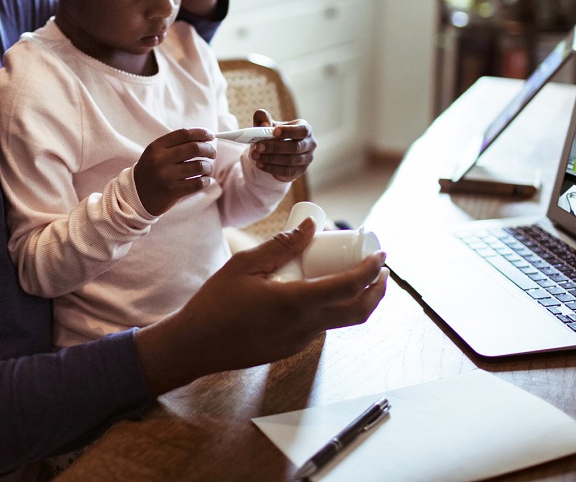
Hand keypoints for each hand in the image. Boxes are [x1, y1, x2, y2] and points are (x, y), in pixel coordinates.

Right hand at [134, 128, 215, 215]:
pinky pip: (198, 183)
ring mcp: (166, 176)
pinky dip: (206, 180)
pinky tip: (204, 180)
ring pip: (199, 166)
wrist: (136, 195)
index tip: (211, 136)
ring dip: (208, 167)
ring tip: (207, 169)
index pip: (184, 134)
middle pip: (194, 148)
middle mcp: (160, 160)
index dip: (201, 133)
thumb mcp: (156, 153)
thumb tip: (205, 138)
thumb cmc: (152, 171)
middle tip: (213, 153)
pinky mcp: (172, 191)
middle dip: (209, 149)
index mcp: (156, 147)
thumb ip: (176, 145)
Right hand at [134, 218, 386, 393]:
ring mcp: (299, 342)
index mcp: (296, 302)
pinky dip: (329, 308)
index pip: (349, 286)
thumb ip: (280, 246)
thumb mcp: (244, 265)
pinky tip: (315, 290)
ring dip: (354, 299)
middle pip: (358, 312)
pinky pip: (319, 327)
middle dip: (377, 291)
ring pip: (339, 321)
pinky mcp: (291, 349)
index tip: (380, 254)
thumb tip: (310, 226)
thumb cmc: (214, 303)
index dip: (371, 269)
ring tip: (350, 274)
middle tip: (380, 269)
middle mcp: (305, 327)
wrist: (195, 346)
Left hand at [250, 109, 314, 181]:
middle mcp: (310, 144)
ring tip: (255, 156)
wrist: (277, 150)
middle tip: (258, 147)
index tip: (274, 132)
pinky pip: (286, 171)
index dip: (289, 131)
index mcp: (305, 128)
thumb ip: (263, 119)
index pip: (302, 130)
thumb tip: (263, 124)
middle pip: (296, 147)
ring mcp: (307, 159)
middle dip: (275, 147)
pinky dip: (271, 168)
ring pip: (290, 161)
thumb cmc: (275, 134)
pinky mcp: (300, 171)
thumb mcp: (268, 124)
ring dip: (271, 159)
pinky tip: (260, 164)